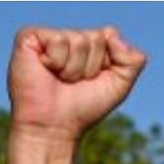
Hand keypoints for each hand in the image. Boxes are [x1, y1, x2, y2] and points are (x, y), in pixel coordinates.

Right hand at [8, 25, 146, 142]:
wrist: (52, 129)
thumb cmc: (82, 110)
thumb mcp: (119, 86)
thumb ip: (133, 60)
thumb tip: (111, 33)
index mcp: (87, 46)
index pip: (109, 35)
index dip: (105, 63)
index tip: (91, 81)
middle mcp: (68, 38)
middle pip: (95, 37)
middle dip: (89, 67)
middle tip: (72, 83)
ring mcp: (48, 37)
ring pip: (78, 40)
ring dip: (72, 68)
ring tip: (59, 80)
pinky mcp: (29, 38)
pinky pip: (58, 39)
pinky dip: (56, 61)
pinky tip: (46, 71)